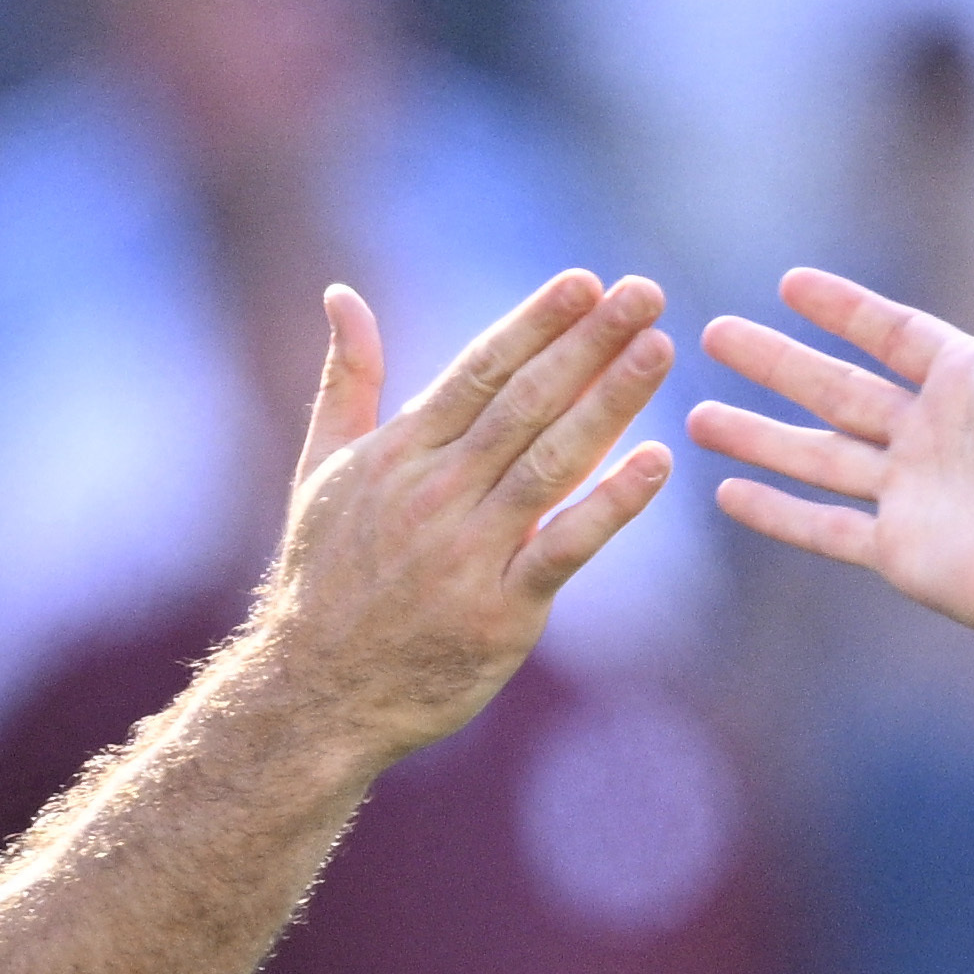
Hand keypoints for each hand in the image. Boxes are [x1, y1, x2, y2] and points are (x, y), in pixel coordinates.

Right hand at [254, 270, 676, 759]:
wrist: (313, 692)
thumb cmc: (322, 576)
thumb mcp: (320, 468)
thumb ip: (346, 378)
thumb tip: (342, 292)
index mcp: (398, 454)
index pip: (479, 370)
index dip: (536, 322)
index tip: (586, 281)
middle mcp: (434, 493)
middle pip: (524, 402)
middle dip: (589, 343)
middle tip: (646, 292)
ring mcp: (468, 553)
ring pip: (551, 462)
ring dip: (611, 403)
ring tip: (660, 350)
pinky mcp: (500, 612)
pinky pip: (565, 547)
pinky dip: (612, 505)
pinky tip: (658, 463)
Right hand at [691, 201, 973, 742]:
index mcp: (967, 381)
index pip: (888, 334)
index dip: (840, 309)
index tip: (788, 283)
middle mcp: (932, 435)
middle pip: (834, 390)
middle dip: (774, 364)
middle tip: (712, 334)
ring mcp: (911, 495)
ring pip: (815, 457)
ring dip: (757, 437)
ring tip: (696, 415)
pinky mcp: (900, 553)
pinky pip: (823, 526)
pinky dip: (775, 512)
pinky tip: (727, 493)